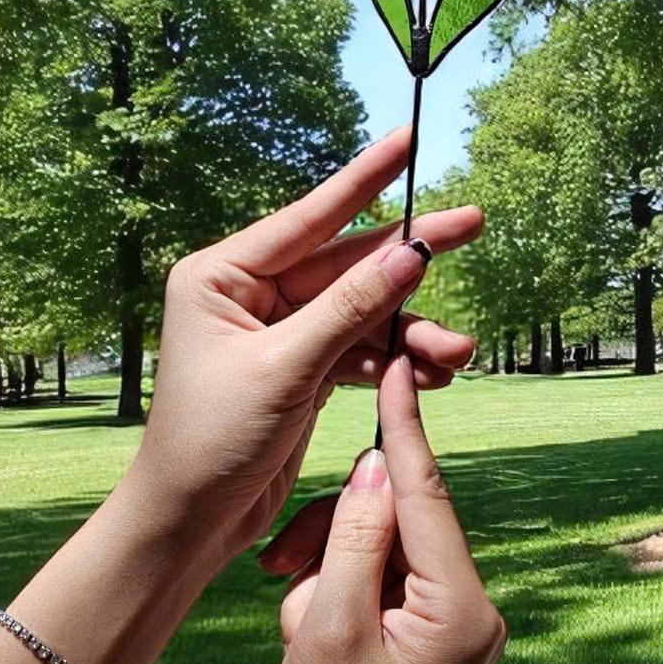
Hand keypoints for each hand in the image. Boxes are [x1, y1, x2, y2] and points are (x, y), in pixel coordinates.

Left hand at [120, 126, 482, 563]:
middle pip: (346, 263)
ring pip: (361, 312)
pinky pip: (358, 349)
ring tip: (457, 353)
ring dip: (409, 331)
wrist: (189, 525)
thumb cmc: (212, 441)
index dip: (365, 177)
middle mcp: (248, 293)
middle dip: (410, 261)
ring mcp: (278, 331)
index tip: (408, 138)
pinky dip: (394, 361)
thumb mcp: (286, 369)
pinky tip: (435, 373)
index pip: (310, 216)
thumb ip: (350, 308)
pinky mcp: (300, 369)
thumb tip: (410, 251)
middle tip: (473, 222)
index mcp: (222, 274)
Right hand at [265, 356, 506, 663]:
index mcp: (462, 607)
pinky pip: (387, 580)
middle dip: (336, 538)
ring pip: (385, 549)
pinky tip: (309, 627)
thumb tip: (375, 462)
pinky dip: (342, 590)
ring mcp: (460, 623)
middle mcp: (476, 608)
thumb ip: (352, 534)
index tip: (397, 364)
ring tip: (294, 619)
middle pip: (399, 523)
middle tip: (283, 572)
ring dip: (330, 570)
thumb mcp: (325, 624)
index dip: (404, 427)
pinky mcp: (438, 633)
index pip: (428, 494)